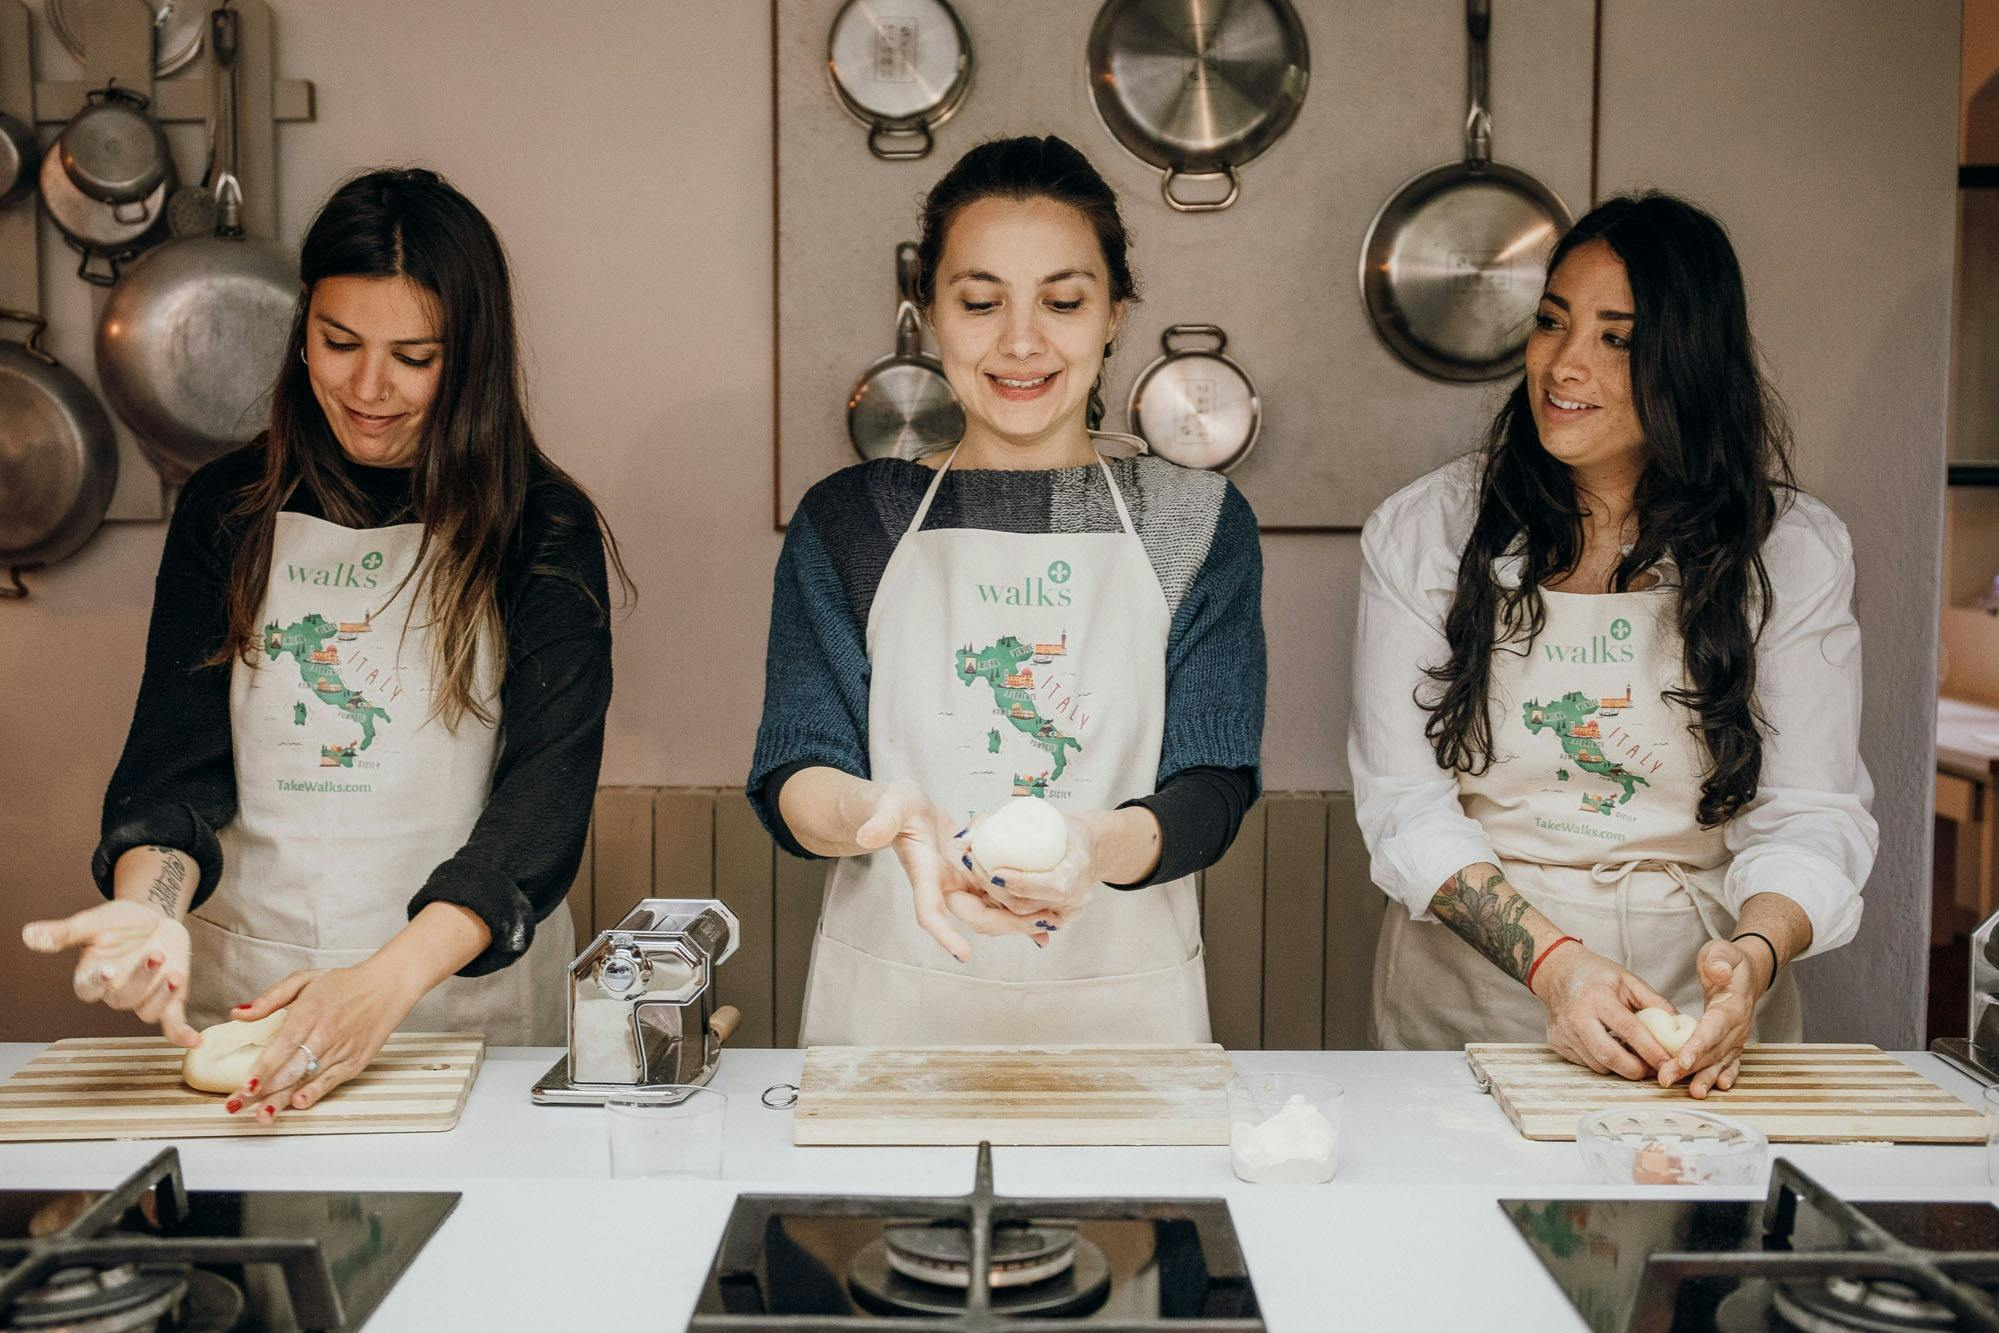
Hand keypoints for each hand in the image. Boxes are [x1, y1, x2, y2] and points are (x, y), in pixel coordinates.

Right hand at [22, 902, 198, 1046]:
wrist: (153, 917)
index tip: (107, 970)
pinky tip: (196, 1041)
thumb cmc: (120, 922)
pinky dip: (182, 1034)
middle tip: (155, 954)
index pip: (88, 989)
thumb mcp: (94, 922)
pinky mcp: (169, 998)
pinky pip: (172, 1023)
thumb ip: (65, 933)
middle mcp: (115, 992)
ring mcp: (143, 997)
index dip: (97, 983)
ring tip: (174, 973)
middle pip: (123, 998)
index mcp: (93, 976)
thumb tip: (29, 935)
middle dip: (141, 978)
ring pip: (147, 1011)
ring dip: (162, 996)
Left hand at [224, 959, 423, 1121]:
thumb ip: (270, 998)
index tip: (245, 1086)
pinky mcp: (355, 1061)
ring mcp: (342, 1050)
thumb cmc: (344, 983)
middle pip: (290, 1069)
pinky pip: (331, 1081)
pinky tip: (300, 1103)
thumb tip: (237, 1014)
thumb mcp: (304, 980)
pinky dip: (316, 1093)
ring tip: (263, 1115)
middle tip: (237, 1107)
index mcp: (310, 1012)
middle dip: (262, 1091)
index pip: (281, 1046)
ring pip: (307, 1079)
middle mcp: (325, 1033)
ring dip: (283, 1099)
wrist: (388, 986)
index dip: (263, 1069)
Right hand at [849, 779, 1044, 961]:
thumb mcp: (890, 805)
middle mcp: (943, 886)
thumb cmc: (895, 805)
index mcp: (923, 874)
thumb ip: (880, 821)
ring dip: (1019, 919)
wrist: (902, 810)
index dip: (944, 934)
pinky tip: (1045, 915)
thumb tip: (865, 836)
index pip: (929, 912)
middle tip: (1040, 927)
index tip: (963, 954)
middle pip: (974, 917)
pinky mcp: (972, 876)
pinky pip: (997, 897)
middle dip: (1005, 926)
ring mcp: (960, 883)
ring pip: (991, 910)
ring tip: (1053, 921)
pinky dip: (1019, 906)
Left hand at [959, 810, 1096, 929]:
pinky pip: (1023, 920)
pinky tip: (984, 895)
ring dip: (992, 899)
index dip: (1019, 881)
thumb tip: (960, 841)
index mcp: (1076, 871)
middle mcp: (1073, 899)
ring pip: (1020, 916)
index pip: (1048, 884)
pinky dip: (1001, 909)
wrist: (1087, 848)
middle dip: (994, 890)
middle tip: (973, 867)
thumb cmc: (1063, 830)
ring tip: (975, 877)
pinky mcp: (1055, 920)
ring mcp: (1064, 913)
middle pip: (1026, 905)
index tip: (994, 870)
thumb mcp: (1037, 815)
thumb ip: (994, 824)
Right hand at [1533, 944, 1676, 1079]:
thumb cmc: (1597, 975)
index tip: (1668, 1062)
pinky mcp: (1557, 1043)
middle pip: (1609, 1055)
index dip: (1650, 1049)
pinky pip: (1586, 1063)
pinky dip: (1604, 1063)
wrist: (1558, 972)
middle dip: (1635, 1069)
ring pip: (1598, 1064)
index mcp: (1597, 997)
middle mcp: (1577, 1016)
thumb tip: (1679, 1024)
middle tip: (1653, 1071)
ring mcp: (1564, 1032)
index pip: (1628, 1029)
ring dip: (1621, 1068)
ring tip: (1635, 1059)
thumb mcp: (1628, 980)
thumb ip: (1654, 1001)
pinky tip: (1613, 1051)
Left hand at [1658, 939, 1763, 1096]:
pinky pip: (1729, 1063)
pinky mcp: (1733, 1043)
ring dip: (1704, 1078)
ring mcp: (1737, 1037)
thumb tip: (1718, 971)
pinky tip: (1717, 1088)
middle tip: (1666, 1078)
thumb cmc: (1728, 962)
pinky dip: (1724, 1076)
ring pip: (1719, 1061)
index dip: (1699, 1045)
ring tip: (1690, 1092)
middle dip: (1690, 1068)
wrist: (1746, 972)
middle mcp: (1738, 1026)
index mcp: (1733, 1005)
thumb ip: (1719, 960)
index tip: (1682, 1060)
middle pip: (1713, 1051)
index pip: (1714, 1028)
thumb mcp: (1721, 952)